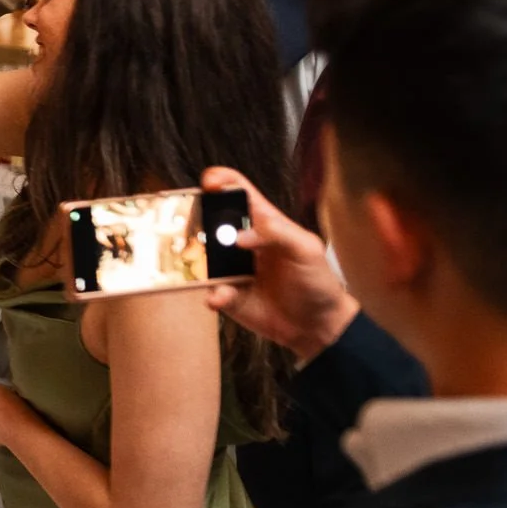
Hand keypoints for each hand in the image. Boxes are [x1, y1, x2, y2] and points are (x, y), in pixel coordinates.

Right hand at [200, 165, 357, 364]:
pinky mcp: (227, 294)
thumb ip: (278, 233)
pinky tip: (221, 297)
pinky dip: (213, 294)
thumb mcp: (307, 249)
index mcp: (262, 222)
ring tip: (203, 266)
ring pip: (201, 255)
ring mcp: (231, 268)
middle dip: (195, 218)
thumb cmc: (317, 282)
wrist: (318, 327)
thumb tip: (239, 236)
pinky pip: (210, 290)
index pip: (238, 192)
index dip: (221, 181)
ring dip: (196, 259)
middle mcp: (240, 242)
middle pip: (209, 220)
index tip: (209, 183)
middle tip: (188, 224)